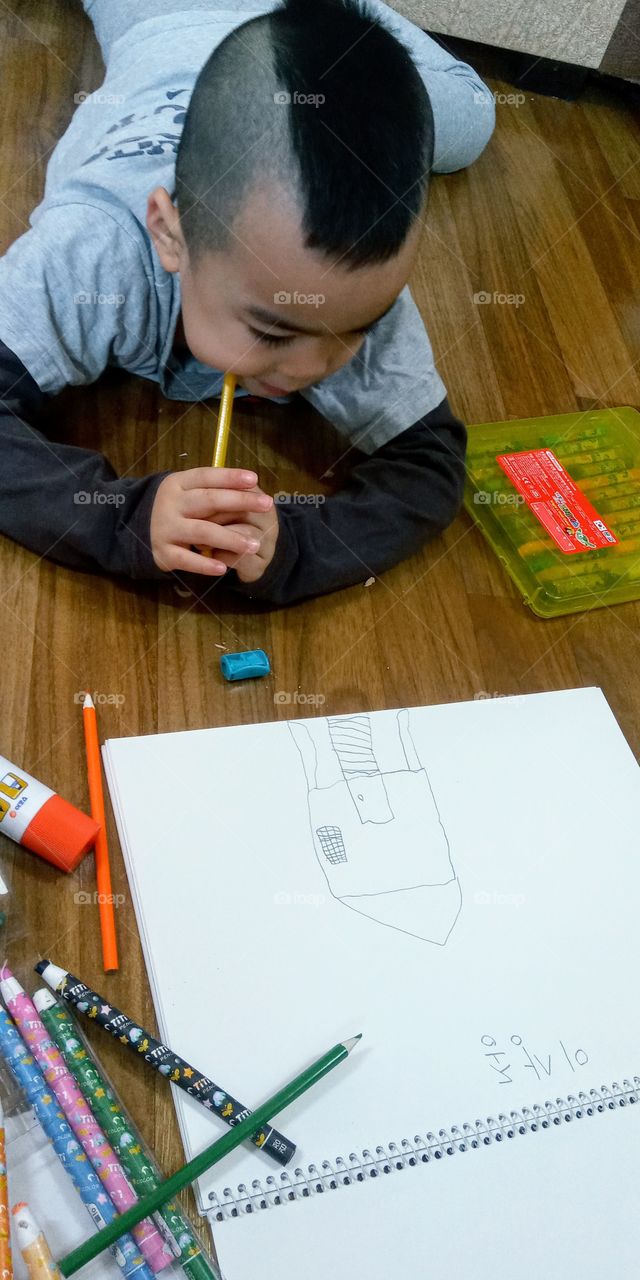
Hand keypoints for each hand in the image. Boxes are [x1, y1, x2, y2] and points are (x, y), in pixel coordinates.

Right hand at [150, 467, 272, 576]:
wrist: (139, 528)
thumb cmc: (178, 508)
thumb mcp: (189, 492)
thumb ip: (214, 489)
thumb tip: (250, 485)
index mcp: (178, 483)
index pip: (206, 476)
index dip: (230, 477)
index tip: (254, 479)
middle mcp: (170, 503)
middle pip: (208, 501)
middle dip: (240, 502)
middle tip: (267, 505)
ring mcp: (165, 527)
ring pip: (202, 531)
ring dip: (230, 538)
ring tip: (254, 545)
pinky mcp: (163, 551)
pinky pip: (186, 559)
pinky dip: (204, 564)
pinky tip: (223, 568)